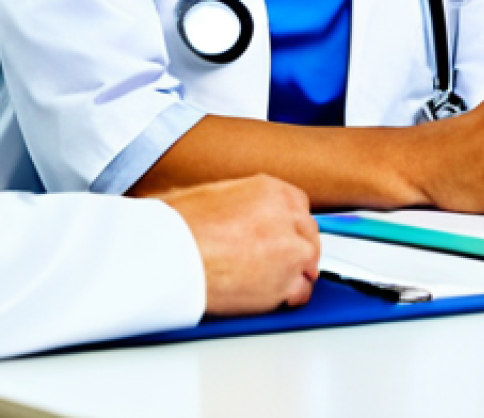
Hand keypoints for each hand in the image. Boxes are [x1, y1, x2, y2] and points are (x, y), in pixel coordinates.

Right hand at [161, 175, 320, 315]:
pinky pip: (301, 292)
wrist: (168, 256)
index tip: (284, 236)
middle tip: (278, 260)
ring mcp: (290, 251)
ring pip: (309, 262)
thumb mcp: (213, 195)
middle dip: (295, 247)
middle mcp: (287, 217)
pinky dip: (289, 297)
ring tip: (272, 280)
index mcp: (271, 191)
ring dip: (295, 271)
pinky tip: (273, 297)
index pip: (299, 207)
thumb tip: (238, 213)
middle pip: (308, 234)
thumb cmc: (177, 227)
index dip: (290, 226)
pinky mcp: (284, 284)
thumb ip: (241, 204)